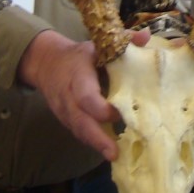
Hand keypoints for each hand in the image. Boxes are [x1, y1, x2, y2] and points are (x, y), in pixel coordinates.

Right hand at [17, 28, 148, 161]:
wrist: (46, 63)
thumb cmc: (79, 55)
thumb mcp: (98, 44)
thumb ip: (122, 41)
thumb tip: (146, 36)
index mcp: (78, 75)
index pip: (86, 96)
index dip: (101, 108)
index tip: (120, 112)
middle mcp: (68, 96)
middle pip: (80, 121)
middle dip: (97, 138)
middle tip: (114, 154)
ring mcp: (65, 110)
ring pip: (78, 130)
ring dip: (95, 144)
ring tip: (114, 156)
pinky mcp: (65, 119)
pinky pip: (78, 133)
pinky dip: (91, 142)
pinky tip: (107, 150)